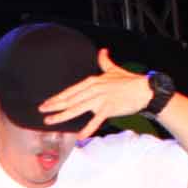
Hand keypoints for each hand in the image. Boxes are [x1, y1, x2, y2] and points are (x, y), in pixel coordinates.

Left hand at [33, 48, 150, 135]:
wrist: (145, 89)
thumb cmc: (129, 81)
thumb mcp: (114, 70)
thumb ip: (105, 62)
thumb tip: (102, 51)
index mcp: (92, 81)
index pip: (70, 91)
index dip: (57, 97)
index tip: (46, 103)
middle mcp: (93, 89)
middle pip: (70, 99)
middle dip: (54, 106)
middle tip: (41, 111)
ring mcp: (100, 99)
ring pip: (77, 109)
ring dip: (62, 116)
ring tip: (50, 122)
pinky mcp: (109, 108)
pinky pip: (96, 120)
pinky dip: (87, 129)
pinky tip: (79, 136)